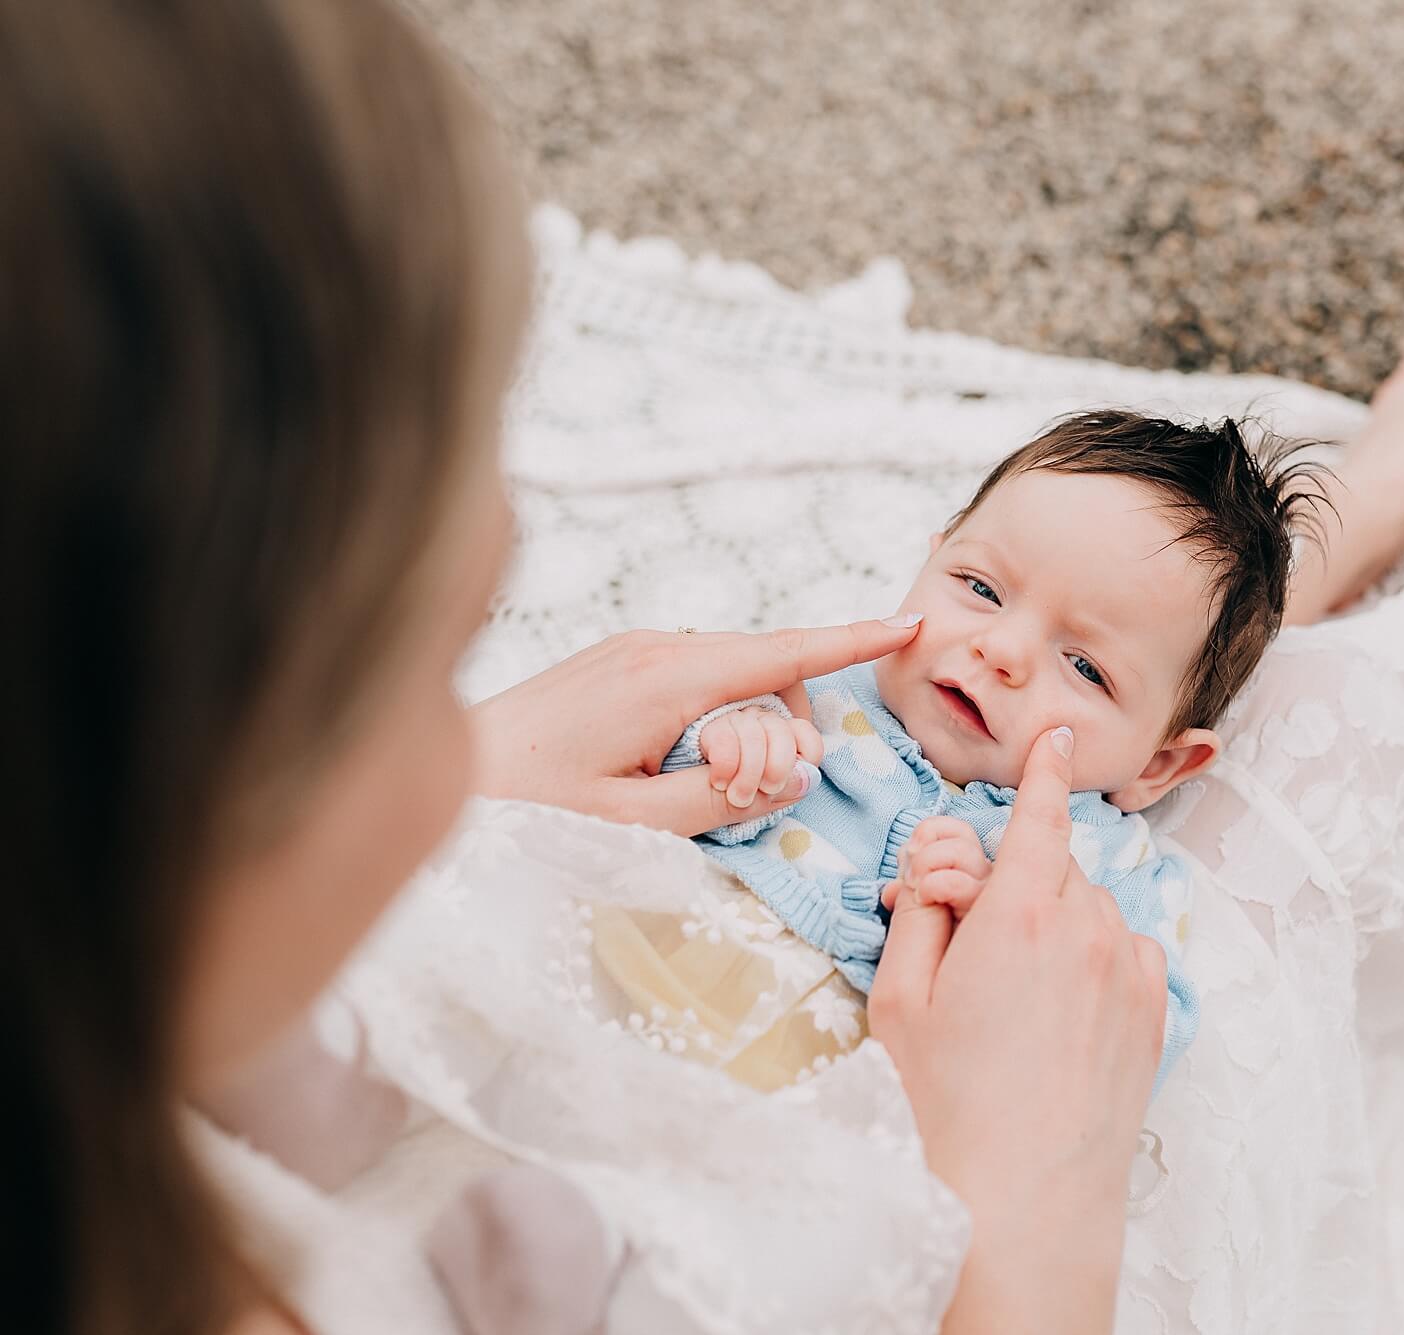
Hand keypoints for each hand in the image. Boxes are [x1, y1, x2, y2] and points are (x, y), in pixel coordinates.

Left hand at [469, 616, 919, 835]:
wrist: (444, 777)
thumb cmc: (527, 810)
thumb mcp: (633, 825)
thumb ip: (722, 798)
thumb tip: (792, 771)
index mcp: (667, 679)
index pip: (782, 652)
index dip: (852, 641)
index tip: (909, 622)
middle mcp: (655, 646)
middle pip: (766, 668)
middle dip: (786, 723)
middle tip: (751, 793)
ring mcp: (631, 647)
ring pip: (732, 674)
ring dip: (746, 724)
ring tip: (701, 788)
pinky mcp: (614, 661)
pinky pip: (695, 678)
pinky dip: (713, 716)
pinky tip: (674, 766)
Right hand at [870, 728, 1166, 1334]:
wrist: (1027, 1193)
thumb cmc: (949, 1100)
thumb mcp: (901, 998)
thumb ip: (920, 915)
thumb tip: (939, 876)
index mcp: (1018, 911)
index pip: (1037, 814)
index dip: (1044, 768)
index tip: (1057, 735)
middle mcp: (1086, 925)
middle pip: (1052, 868)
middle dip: (1014, 884)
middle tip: (969, 939)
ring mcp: (1129, 966)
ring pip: (1090, 909)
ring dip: (1057, 924)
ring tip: (1016, 995)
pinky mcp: (1154, 1007)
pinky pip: (1124, 951)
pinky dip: (1097, 961)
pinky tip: (1061, 1012)